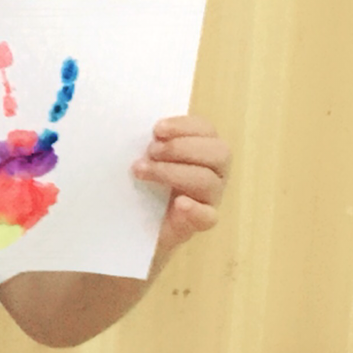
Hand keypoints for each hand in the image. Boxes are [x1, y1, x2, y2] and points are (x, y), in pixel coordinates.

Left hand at [131, 115, 231, 260]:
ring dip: (175, 172)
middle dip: (181, 148)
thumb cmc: (141, 185)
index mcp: (202, 150)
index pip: (206, 130)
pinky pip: (208, 216)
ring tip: (143, 172)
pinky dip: (195, 209)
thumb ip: (149, 144)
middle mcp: (213, 172)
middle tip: (151, 151)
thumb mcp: (144, 159)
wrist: (134, 226)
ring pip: (209, 181)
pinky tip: (179, 204)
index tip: (156, 129)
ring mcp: (209, 198)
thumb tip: (136, 131)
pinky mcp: (199, 223)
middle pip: (218, 153)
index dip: (184, 126)